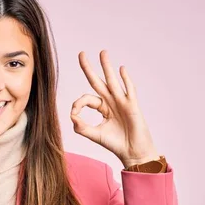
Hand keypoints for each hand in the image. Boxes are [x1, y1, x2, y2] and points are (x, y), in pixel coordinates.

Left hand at [70, 50, 160, 167]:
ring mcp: (123, 102)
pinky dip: (126, 80)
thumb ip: (81, 127)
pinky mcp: (133, 106)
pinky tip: (121, 69)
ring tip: (102, 52)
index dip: (78, 103)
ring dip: (107, 66)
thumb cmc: (116, 144)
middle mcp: (112, 102)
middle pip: (98, 82)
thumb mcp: (95, 135)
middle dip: (89, 68)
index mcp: (103, 108)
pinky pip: (129, 90)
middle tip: (81, 53)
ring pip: (112, 81)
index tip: (75, 113)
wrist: (133, 153)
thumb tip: (72, 116)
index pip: (87, 98)